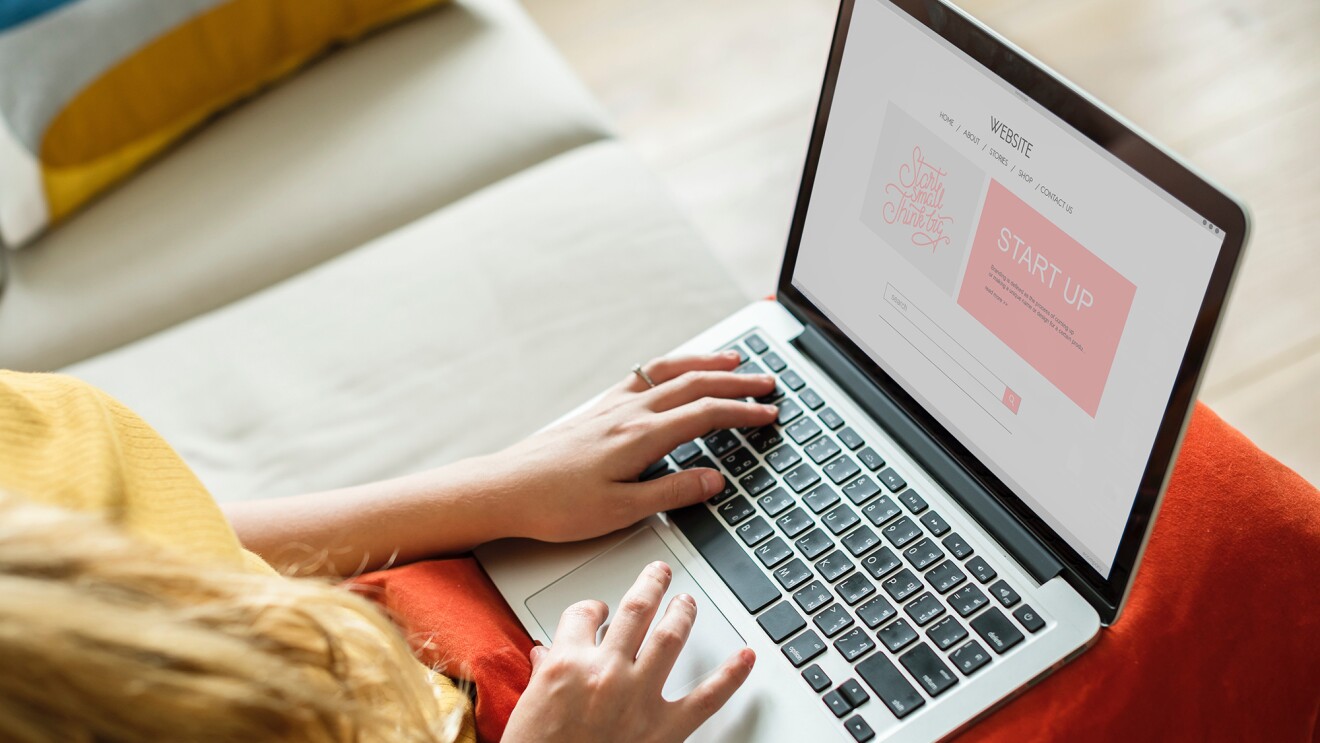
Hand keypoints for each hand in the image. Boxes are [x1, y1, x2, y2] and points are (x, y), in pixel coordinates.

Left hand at [473, 352, 777, 543]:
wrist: (505, 489)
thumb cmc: (556, 505)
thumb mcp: (621, 511)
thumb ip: (672, 493)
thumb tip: (715, 479)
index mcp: (641, 437)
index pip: (706, 415)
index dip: (743, 413)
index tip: (770, 413)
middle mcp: (628, 413)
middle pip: (694, 385)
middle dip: (736, 383)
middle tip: (768, 383)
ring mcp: (611, 407)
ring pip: (668, 373)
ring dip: (705, 364)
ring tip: (732, 361)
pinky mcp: (596, 410)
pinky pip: (643, 377)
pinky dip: (669, 367)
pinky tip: (673, 371)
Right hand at [503, 561, 755, 742]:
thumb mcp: (527, 706)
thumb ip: (543, 673)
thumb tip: (546, 654)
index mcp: (567, 663)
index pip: (583, 614)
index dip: (593, 608)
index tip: (599, 611)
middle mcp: (606, 672)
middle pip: (636, 610)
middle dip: (651, 585)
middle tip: (659, 574)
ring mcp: (639, 697)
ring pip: (670, 637)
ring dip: (683, 613)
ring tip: (688, 602)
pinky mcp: (664, 729)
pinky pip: (706, 697)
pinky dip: (731, 676)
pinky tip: (745, 657)